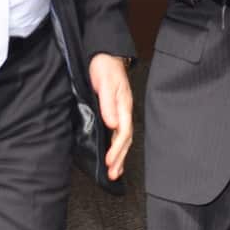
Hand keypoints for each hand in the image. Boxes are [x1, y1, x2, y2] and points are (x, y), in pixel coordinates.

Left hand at [89, 53, 133, 180]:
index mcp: (124, 105)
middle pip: (125, 139)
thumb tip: (113, 123)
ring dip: (119, 155)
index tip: (110, 162)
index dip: (116, 149)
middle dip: (120, 158)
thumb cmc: (105, 66)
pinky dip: (116, 146)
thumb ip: (109, 103)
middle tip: (113, 175)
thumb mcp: (106, 83)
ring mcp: (120, 111)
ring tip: (115, 171)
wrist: (104, 55)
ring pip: (122, 138)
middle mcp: (124, 110)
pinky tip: (113, 153)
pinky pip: (118, 132)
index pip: (123, 132)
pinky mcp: (114, 110)